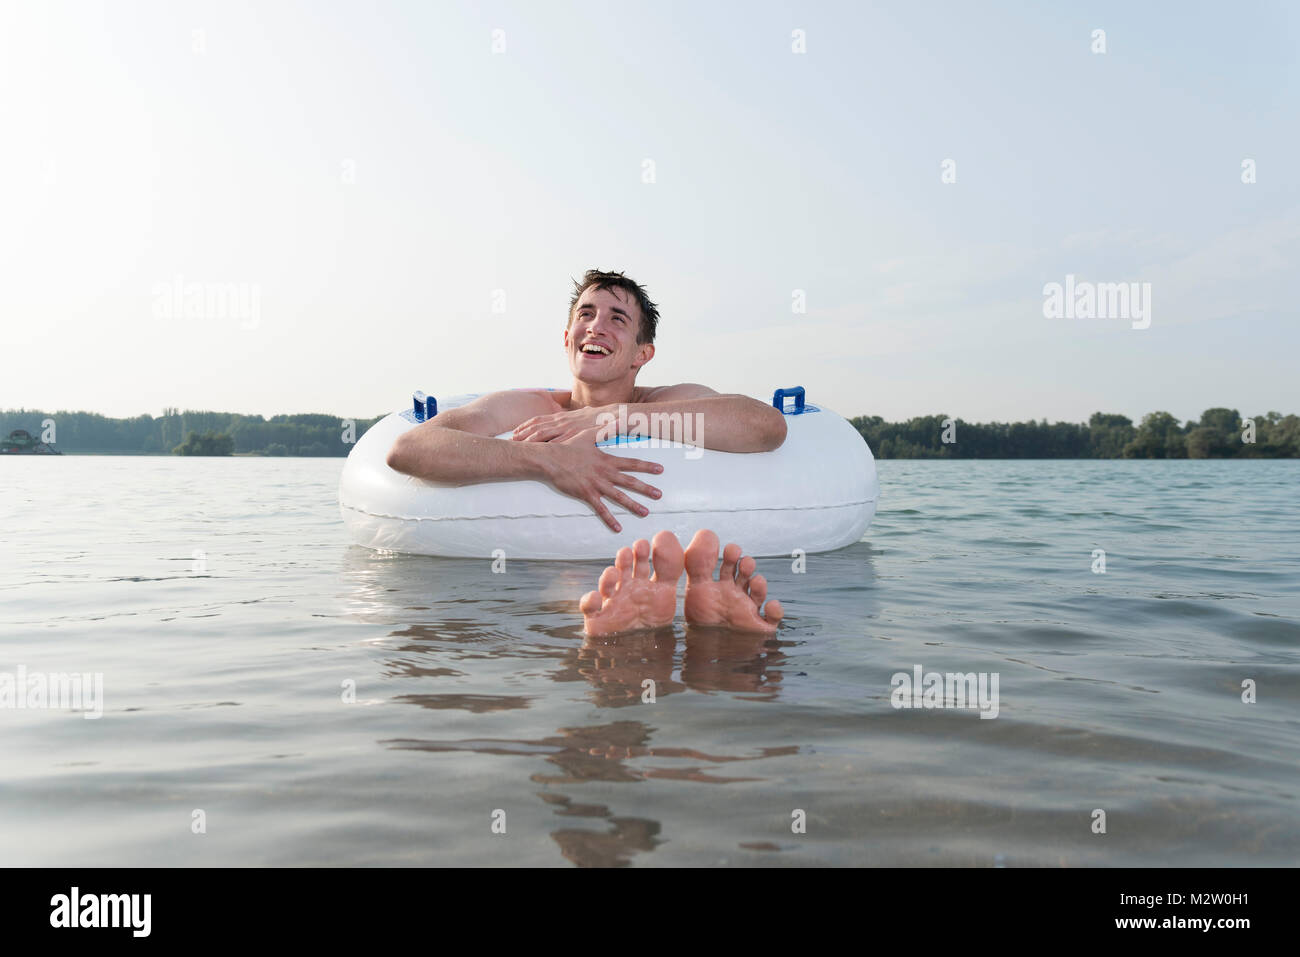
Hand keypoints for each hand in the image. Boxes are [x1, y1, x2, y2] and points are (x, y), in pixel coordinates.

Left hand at [512, 406, 611, 443]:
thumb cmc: (598, 419)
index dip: (526, 425)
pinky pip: (559, 441)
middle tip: (512, 438)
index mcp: (563, 416)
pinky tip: (540, 450)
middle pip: (538, 426)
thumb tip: (565, 423)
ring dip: (532, 439)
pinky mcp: (576, 435)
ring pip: (546, 432)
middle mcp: (563, 420)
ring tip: (520, 444)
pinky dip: (548, 445)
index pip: (540, 419)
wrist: (614, 416)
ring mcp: (569, 427)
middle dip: (524, 432)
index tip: (516, 430)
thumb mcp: (581, 417)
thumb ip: (571, 421)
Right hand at [543, 428, 662, 532]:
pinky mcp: (586, 494)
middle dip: (645, 488)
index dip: (646, 466)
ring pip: (618, 496)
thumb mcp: (588, 435)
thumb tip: (618, 420)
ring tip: (645, 512)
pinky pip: (600, 509)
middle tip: (659, 495)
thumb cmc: (568, 447)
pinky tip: (618, 527)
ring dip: (633, 505)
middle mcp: (604, 473)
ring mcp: (596, 484)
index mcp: (606, 460)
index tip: (660, 469)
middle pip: (629, 481)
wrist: (550, 459)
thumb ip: (605, 430)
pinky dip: (610, 519)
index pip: (631, 463)